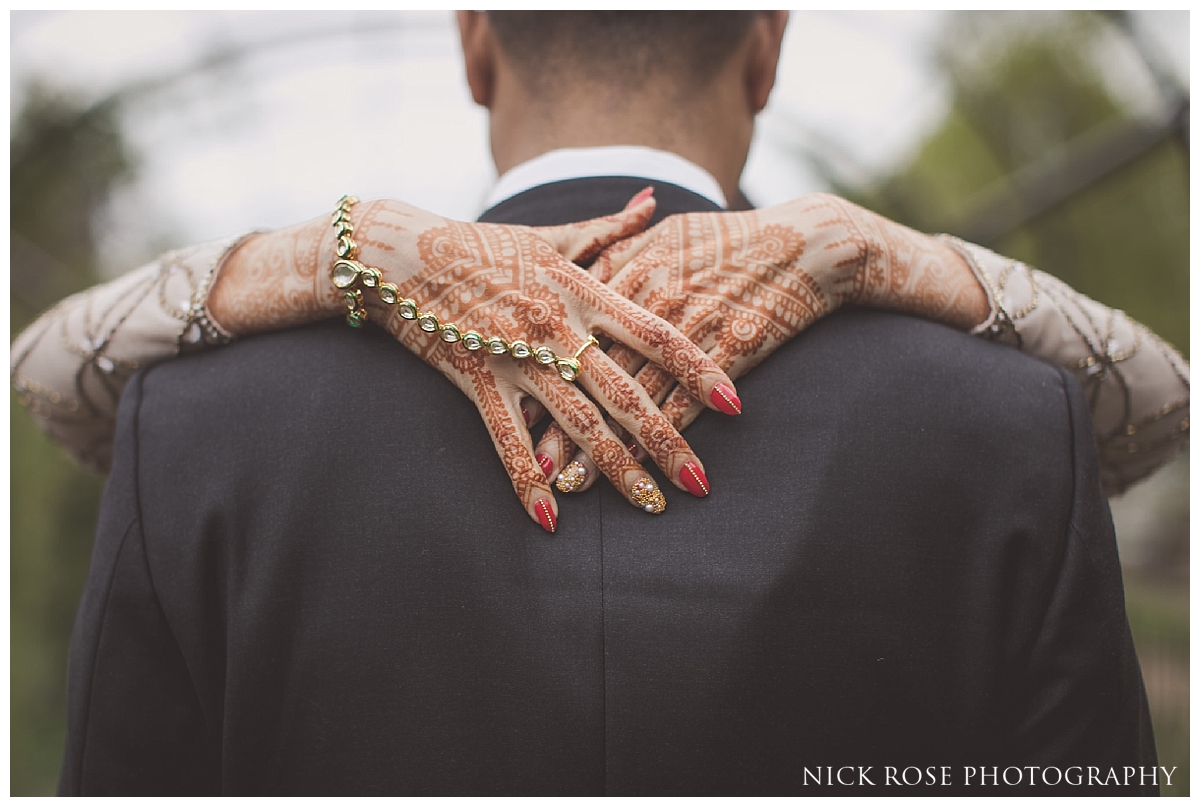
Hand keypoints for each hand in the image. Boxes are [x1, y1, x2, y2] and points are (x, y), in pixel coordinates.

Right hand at [207, 194, 742, 530]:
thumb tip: (655, 202)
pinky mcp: (477, 378)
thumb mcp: (552, 234)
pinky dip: (528, 479)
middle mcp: (557, 325)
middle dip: (668, 440)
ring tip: (651, 507)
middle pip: (625, 391)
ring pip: (577, 422)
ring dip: (615, 469)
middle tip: (703, 484)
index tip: (735, 406)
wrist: (400, 251)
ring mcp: (517, 355)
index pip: (655, 333)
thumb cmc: (483, 243)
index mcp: (582, 289)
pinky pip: (507, 438)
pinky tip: (551, 518)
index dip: (698, 369)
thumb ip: (610, 230)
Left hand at [534, 192, 989, 492]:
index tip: (510, 406)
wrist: (805, 243)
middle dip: (558, 422)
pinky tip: (641, 472)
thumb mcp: (664, 235)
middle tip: (531, 463)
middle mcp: (650, 301)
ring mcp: (689, 327)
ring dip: (603, 446)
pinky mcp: (728, 350)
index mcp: (629, 270)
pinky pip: (686, 403)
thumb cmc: (728, 239)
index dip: (537, 371)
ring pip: (634, 396)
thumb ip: (614, 251)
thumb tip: (574, 273)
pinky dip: (660, 439)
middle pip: (591, 371)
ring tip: (574, 485)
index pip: (569, 330)